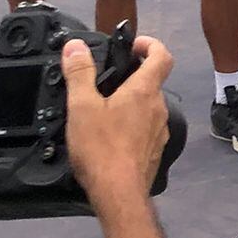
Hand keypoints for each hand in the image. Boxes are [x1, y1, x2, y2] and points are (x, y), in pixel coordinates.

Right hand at [61, 34, 172, 208]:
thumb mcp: (82, 106)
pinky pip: (146, 128)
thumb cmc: (101, 148)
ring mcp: (160, 130)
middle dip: (133, 76)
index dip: (150, 44)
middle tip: (107, 80)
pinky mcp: (155, 150)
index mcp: (144, 91)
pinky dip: (132, 124)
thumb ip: (80, 73)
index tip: (133, 45)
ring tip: (104, 109)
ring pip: (149, 107)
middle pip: (153, 82)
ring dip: (132, 102)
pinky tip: (112, 136)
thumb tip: (75, 46)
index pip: (162, 55)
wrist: (118, 193)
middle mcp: (158, 107)